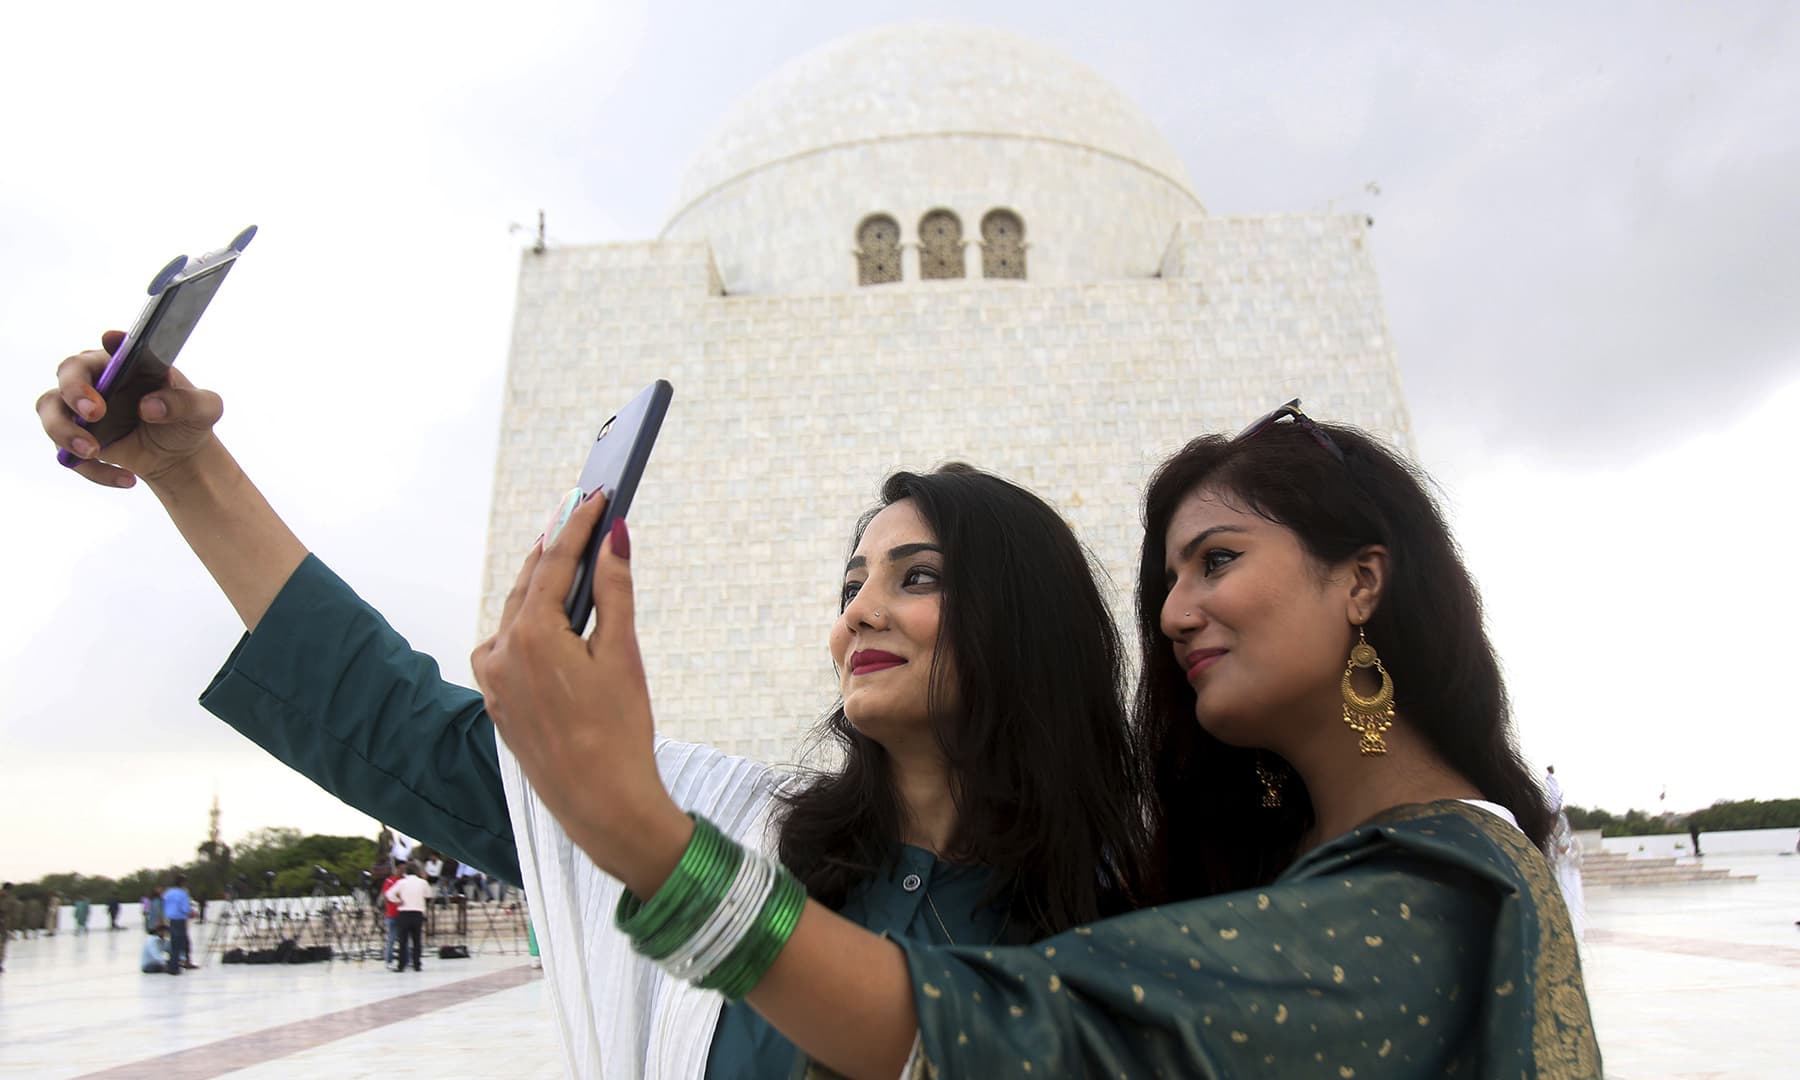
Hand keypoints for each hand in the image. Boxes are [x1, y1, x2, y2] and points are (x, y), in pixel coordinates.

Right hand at [37, 330, 224, 486]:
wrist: (180, 456)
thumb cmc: (189, 420)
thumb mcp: (205, 410)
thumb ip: (186, 402)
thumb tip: (150, 405)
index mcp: (130, 361)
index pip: (114, 345)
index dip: (111, 344)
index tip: (111, 341)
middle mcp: (99, 377)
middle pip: (67, 372)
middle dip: (74, 390)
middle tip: (95, 412)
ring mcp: (81, 407)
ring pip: (50, 410)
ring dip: (64, 431)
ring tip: (93, 451)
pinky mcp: (76, 436)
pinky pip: (67, 451)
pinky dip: (93, 469)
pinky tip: (127, 479)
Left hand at [471, 491, 689, 892]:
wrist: (602, 804)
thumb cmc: (619, 731)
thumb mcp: (622, 653)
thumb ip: (614, 589)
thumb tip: (615, 537)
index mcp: (531, 635)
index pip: (554, 561)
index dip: (579, 524)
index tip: (598, 495)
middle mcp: (500, 651)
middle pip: (529, 582)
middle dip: (557, 547)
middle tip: (581, 512)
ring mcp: (493, 678)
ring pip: (516, 614)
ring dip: (540, 584)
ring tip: (568, 557)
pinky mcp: (496, 700)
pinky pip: (508, 645)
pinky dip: (528, 622)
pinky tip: (552, 618)